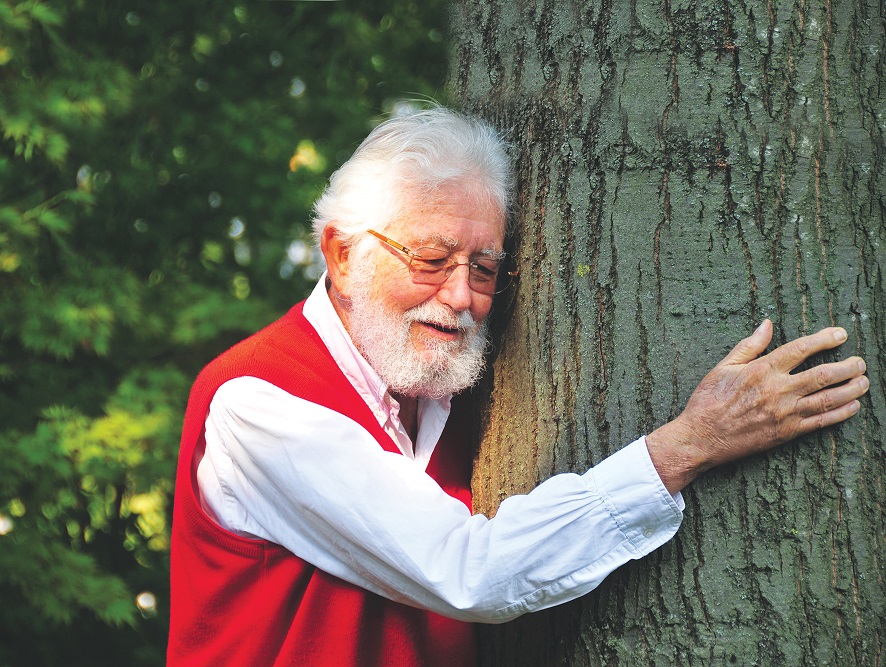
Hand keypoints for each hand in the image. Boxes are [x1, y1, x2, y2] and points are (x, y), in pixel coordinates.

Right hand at [647, 319, 868, 493]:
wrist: (701, 437)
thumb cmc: (708, 400)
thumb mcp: (723, 367)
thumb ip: (749, 345)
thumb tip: (767, 324)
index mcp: (761, 370)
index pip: (800, 349)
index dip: (824, 340)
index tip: (841, 334)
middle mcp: (777, 390)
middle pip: (823, 375)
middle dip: (847, 367)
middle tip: (860, 362)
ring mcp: (784, 413)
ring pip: (827, 398)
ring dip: (850, 389)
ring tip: (864, 381)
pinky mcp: (786, 432)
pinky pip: (820, 422)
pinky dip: (840, 413)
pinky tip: (853, 406)